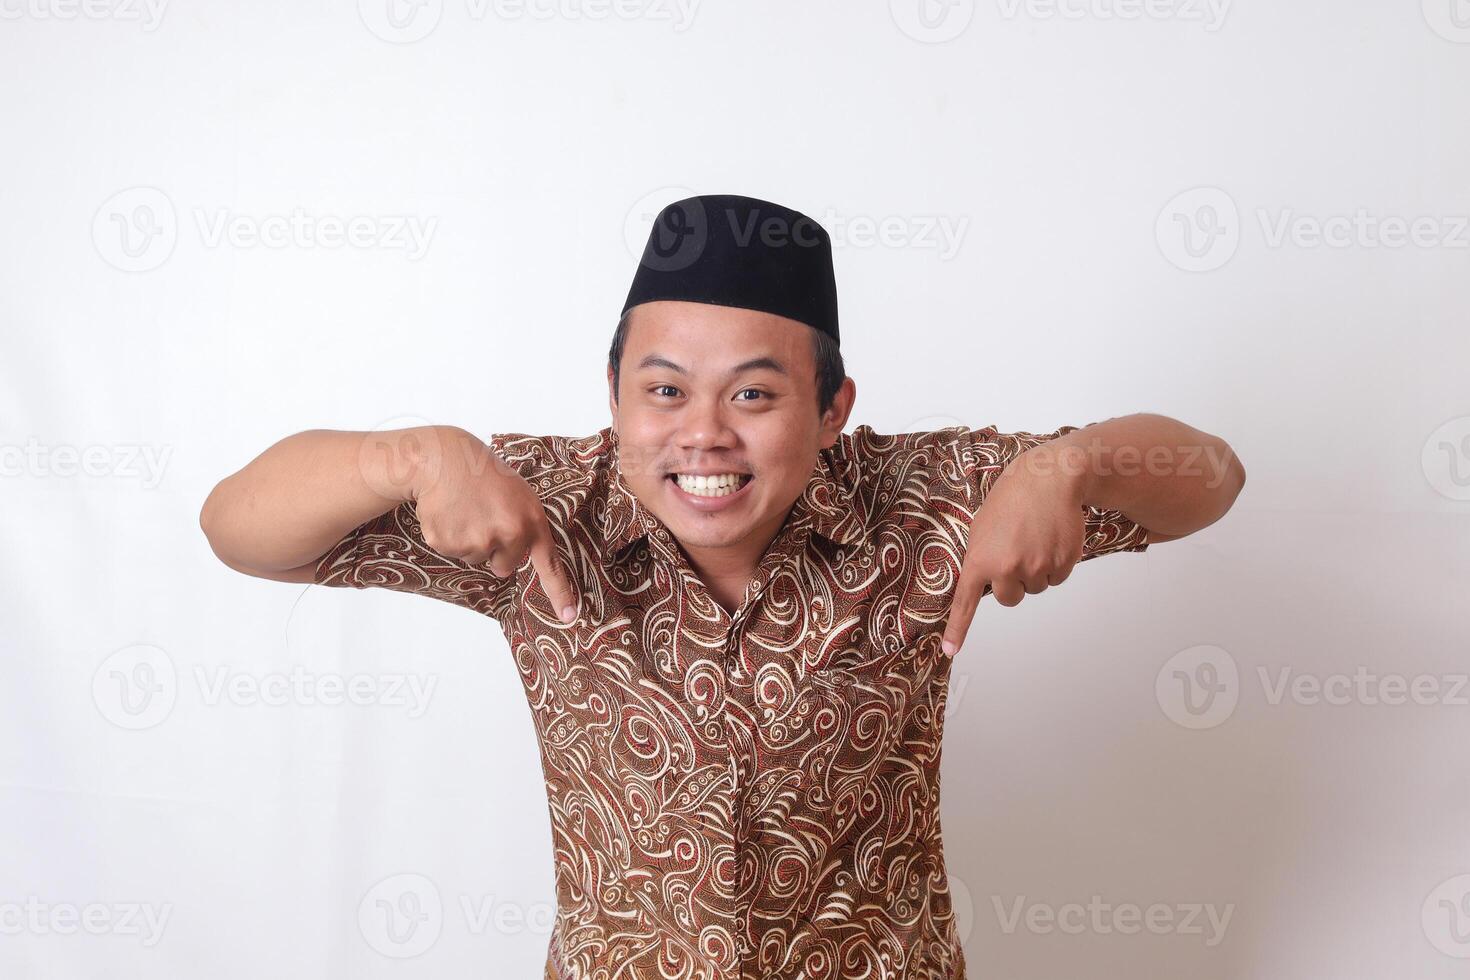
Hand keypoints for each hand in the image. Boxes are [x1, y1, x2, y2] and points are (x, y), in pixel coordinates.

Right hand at [410, 427, 578, 623]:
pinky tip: (450, 513)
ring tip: (467, 509)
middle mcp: (509, 534)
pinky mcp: (449, 543)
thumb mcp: (519, 494)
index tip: (569, 616)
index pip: (550, 564)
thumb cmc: (485, 474)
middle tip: (485, 517)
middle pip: (504, 567)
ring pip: (476, 559)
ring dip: (471, 539)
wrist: (445, 458)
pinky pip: (453, 552)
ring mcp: (478, 540)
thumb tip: (520, 556)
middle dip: (495, 550)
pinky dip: (449, 536)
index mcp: (531, 521)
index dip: (560, 592)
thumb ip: (526, 525)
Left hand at [940, 447, 1086, 656]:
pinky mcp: (1063, 564)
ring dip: (1036, 570)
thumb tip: (980, 582)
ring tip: (1034, 538)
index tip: (951, 651)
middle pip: (1009, 599)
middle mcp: (1007, 568)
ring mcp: (1037, 568)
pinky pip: (1057, 578)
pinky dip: (1056, 564)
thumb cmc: (1013, 498)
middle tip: (1016, 551)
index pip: (966, 601)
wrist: (1050, 478)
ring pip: (1035, 588)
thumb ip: (980, 557)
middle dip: (1013, 582)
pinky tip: (1051, 538)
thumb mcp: (982, 526)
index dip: (958, 629)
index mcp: (981, 558)